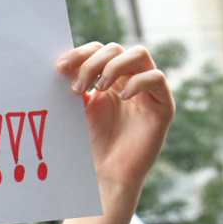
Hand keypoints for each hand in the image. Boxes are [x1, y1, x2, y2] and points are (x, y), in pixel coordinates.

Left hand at [56, 42, 172, 199]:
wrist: (106, 175)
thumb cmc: (91, 144)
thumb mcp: (78, 112)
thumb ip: (75, 88)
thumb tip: (60, 65)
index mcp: (108, 79)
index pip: (98, 50)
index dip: (80, 54)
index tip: (60, 68)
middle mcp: (129, 80)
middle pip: (115, 49)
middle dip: (93, 62)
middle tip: (77, 86)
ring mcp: (147, 91)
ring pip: (139, 54)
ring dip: (114, 67)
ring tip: (98, 88)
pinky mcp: (162, 106)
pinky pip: (157, 78)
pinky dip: (138, 82)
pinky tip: (123, 96)